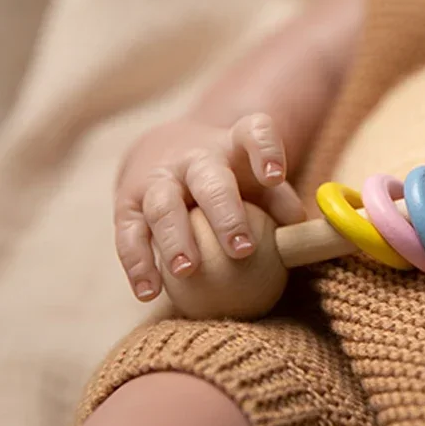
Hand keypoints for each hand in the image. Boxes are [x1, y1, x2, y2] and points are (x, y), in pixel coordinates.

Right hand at [114, 114, 305, 301]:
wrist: (165, 149)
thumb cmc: (227, 175)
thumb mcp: (255, 177)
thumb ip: (278, 199)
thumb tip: (298, 226)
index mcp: (233, 145)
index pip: (254, 134)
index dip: (265, 151)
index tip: (274, 177)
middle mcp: (193, 157)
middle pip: (209, 179)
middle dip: (224, 213)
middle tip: (241, 249)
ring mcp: (156, 178)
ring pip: (163, 206)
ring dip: (175, 239)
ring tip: (188, 270)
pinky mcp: (126, 204)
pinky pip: (129, 234)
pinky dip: (138, 263)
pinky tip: (150, 291)